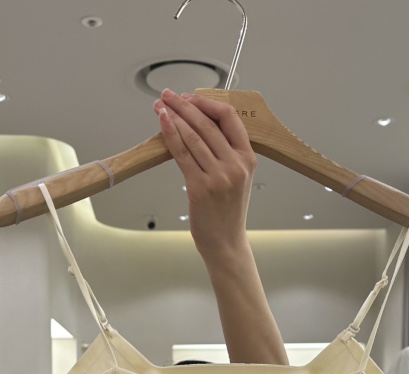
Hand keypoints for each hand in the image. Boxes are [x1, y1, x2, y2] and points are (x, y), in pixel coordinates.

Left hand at [154, 88, 256, 257]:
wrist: (226, 242)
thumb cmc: (228, 211)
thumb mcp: (238, 178)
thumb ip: (226, 152)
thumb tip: (200, 124)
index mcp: (248, 158)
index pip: (230, 117)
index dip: (207, 103)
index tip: (190, 98)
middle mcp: (236, 165)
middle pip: (207, 123)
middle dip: (184, 105)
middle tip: (168, 95)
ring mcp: (219, 176)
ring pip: (193, 136)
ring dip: (173, 116)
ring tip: (160, 106)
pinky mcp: (200, 187)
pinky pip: (182, 153)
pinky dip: (170, 134)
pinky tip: (162, 122)